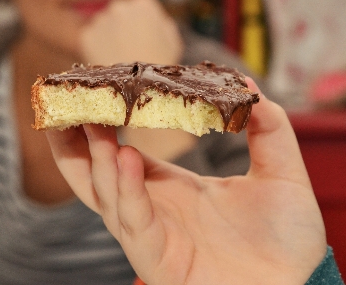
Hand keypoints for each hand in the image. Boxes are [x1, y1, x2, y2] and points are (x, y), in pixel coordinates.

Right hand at [46, 78, 326, 284]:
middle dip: (72, 142)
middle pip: (94, 174)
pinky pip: (135, 222)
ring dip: (96, 159)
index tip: (91, 90)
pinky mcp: (158, 259)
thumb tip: (247, 85)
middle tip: (61, 101)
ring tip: (93, 121)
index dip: (101, 125)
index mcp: (169, 186)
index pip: (120, 152)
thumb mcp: (279, 172)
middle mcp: (151, 208)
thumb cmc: (284, 237)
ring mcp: (151, 234)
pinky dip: (127, 190)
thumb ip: (268, 128)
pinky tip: (126, 157)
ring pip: (106, 196)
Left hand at [79, 0, 182, 64]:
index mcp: (143, 3)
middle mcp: (120, 6)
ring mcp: (100, 20)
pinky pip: (92, 40)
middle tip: (131, 49)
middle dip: (124, 26)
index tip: (144, 37)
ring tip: (120, 58)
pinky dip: (98, 50)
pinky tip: (110, 62)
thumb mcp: (173, 41)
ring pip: (104, 26)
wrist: (138, 88)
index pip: (140, 6)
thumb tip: (153, 20)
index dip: (142, 23)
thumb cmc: (159, 67)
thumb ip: (162, 22)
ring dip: (110, 37)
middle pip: (120, 13)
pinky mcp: (86, 36)